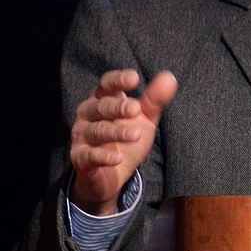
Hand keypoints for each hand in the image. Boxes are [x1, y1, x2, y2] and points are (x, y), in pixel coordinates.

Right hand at [68, 69, 177, 215]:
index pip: (106, 85)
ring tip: (136, 134)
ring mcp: (82, 136)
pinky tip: (117, 158)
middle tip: (136, 109)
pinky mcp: (80, 158)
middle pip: (101, 106)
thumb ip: (154, 99)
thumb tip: (169, 77)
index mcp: (102, 99)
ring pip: (97, 131)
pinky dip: (103, 156)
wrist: (110, 174)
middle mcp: (88, 115)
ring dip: (116, 132)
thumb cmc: (125, 138)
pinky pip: (89, 156)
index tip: (134, 78)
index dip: (118, 80)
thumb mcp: (144, 118)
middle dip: (118, 107)